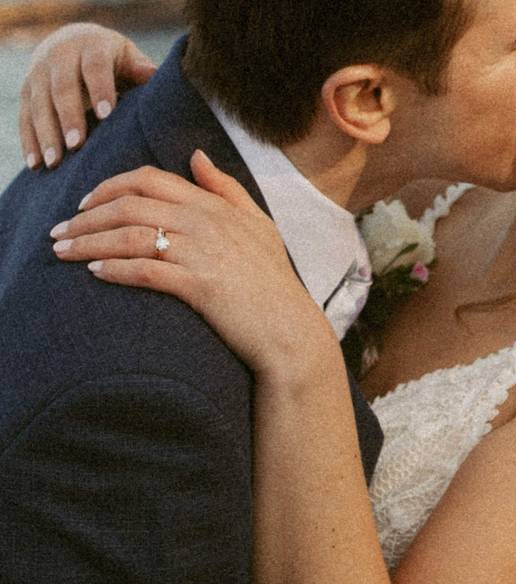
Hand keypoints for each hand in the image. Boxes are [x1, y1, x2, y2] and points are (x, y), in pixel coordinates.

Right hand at [20, 23, 156, 169]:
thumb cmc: (112, 59)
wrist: (72, 41)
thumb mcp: (128, 57)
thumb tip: (153, 76)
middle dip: (69, 116)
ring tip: (55, 162)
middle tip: (77, 144)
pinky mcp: (27, 91)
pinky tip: (35, 164)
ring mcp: (39, 73)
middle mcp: (60, 56)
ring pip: (39, 104)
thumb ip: (140, 69)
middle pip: (62, 87)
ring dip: (46, 135)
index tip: (106, 115)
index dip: (100, 89)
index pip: (95, 67)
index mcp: (92, 46)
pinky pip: (25, 117)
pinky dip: (29, 141)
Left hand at [50, 151, 338, 376]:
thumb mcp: (259, 225)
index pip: (150, 180)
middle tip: (61, 231)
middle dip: (87, 216)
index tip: (85, 203)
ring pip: (131, 235)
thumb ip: (227, 189)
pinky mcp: (199, 285)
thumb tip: (197, 156)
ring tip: (64, 252)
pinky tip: (95, 273)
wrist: (288, 329)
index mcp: (216, 206)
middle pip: (131, 204)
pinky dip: (115, 269)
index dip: (110, 186)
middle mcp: (206, 222)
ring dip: (89, 242)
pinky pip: (146, 270)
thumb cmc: (274, 282)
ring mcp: (203, 253)